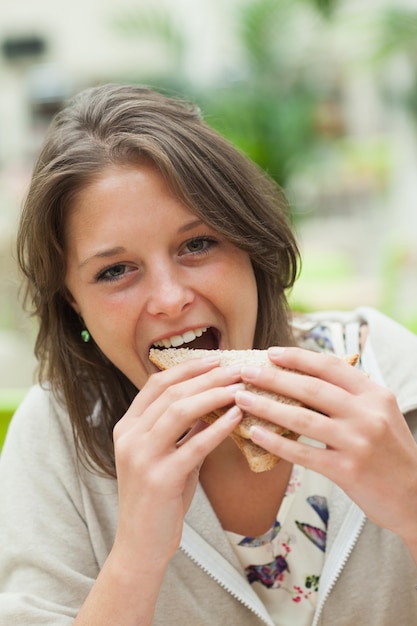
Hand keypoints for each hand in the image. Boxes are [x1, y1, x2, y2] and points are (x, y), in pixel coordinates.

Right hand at [112, 356, 242, 565]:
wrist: (141, 545)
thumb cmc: (159, 498)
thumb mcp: (166, 455)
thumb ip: (183, 429)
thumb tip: (215, 399)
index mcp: (127, 427)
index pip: (156, 384)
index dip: (187, 368)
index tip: (216, 359)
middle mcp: (129, 437)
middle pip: (171, 392)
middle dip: (207, 376)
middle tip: (236, 368)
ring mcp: (141, 457)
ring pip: (180, 411)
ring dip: (214, 395)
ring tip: (240, 388)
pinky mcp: (160, 478)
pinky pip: (194, 445)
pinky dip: (218, 428)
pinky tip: (237, 418)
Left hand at [235, 347, 416, 546]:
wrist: (416, 498)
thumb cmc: (391, 454)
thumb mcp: (381, 415)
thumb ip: (351, 396)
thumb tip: (307, 379)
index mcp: (375, 395)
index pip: (331, 367)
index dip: (298, 358)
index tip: (271, 353)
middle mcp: (367, 414)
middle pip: (311, 388)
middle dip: (273, 377)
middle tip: (245, 372)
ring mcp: (357, 442)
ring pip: (303, 418)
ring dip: (267, 407)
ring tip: (242, 399)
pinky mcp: (347, 470)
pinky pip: (303, 452)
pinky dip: (276, 442)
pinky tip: (255, 434)